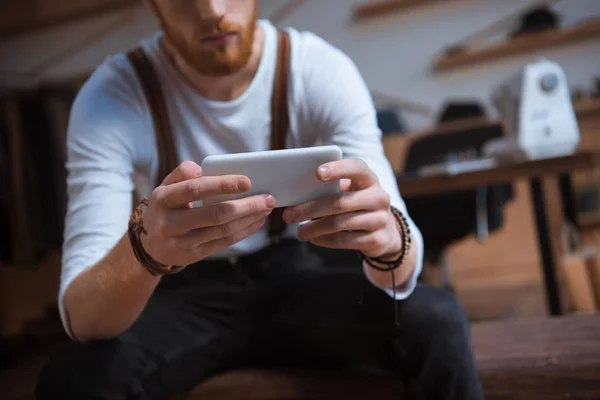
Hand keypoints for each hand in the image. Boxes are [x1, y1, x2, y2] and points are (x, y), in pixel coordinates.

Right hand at [140, 161, 275, 265]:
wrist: (150, 245)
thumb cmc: (165, 208)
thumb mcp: (165, 187)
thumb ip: (182, 173)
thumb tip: (204, 169)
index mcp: (164, 199)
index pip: (196, 190)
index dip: (222, 185)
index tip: (247, 181)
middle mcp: (172, 223)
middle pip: (215, 214)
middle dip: (246, 206)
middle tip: (268, 198)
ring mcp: (184, 242)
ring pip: (223, 230)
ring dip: (249, 219)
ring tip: (266, 207)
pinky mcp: (196, 255)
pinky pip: (225, 242)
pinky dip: (244, 231)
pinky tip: (257, 221)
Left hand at [283, 159, 401, 258]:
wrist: (385, 231)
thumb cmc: (356, 205)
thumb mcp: (350, 192)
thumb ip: (331, 189)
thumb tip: (297, 193)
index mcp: (369, 179)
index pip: (356, 168)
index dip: (337, 169)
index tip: (317, 173)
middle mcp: (379, 197)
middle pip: (339, 202)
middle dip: (310, 208)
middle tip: (289, 215)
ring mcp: (380, 220)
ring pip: (339, 223)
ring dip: (314, 228)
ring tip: (299, 231)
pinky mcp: (377, 240)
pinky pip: (343, 241)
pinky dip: (323, 240)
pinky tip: (313, 238)